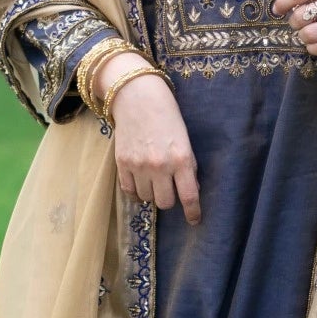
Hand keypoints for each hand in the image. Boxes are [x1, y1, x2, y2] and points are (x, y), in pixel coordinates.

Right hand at [91, 50, 200, 224]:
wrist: (138, 97)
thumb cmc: (167, 117)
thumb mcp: (184, 140)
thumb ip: (188, 166)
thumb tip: (191, 191)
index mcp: (181, 158)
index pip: (189, 196)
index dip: (193, 212)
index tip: (194, 220)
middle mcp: (160, 165)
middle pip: (165, 202)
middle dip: (169, 199)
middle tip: (168, 188)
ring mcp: (139, 166)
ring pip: (147, 198)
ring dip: (152, 193)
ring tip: (152, 178)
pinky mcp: (122, 164)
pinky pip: (129, 192)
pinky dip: (136, 192)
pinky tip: (140, 183)